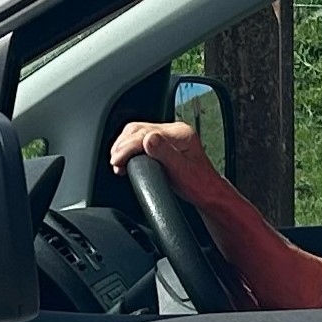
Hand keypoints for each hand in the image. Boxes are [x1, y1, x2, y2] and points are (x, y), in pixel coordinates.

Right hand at [108, 120, 227, 205]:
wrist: (206, 192)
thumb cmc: (198, 185)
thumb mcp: (181, 171)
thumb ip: (165, 154)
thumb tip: (148, 140)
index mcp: (180, 134)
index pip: (145, 133)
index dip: (128, 146)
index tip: (117, 160)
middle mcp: (174, 131)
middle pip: (138, 129)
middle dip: (122, 145)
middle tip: (115, 162)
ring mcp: (168, 136)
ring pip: (136, 132)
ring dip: (123, 145)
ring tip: (117, 162)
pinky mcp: (163, 143)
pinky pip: (140, 139)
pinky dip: (128, 148)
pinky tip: (125, 159)